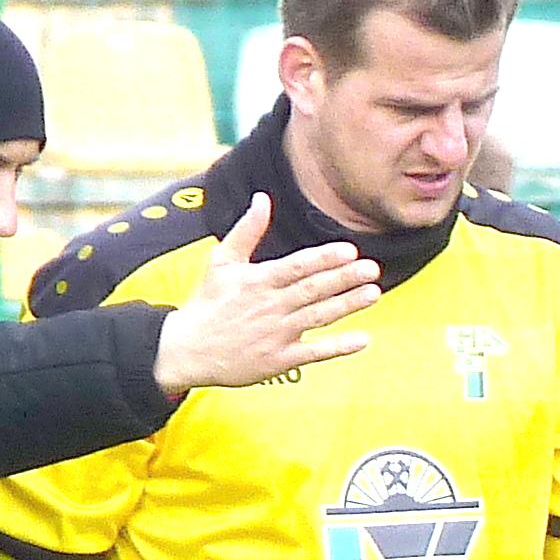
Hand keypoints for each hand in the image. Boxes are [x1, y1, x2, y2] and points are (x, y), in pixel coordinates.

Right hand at [149, 193, 379, 395]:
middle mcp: (270, 307)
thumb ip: (247, 230)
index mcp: (258, 280)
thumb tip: (262, 198)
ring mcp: (275, 335)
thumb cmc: (208, 303)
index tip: (349, 251)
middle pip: (312, 290)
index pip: (296, 267)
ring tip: (373, 294)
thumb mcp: (221, 261)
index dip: (323, 259)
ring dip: (347, 305)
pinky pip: (313, 353)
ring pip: (317, 317)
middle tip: (371, 269)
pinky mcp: (278, 361)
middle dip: (343, 278)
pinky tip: (361, 339)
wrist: (187, 350)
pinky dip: (337, 347)